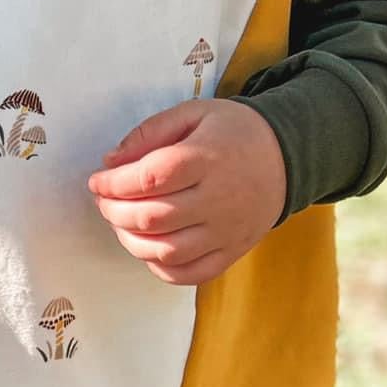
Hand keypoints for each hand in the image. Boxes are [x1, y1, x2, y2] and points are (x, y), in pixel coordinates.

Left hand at [87, 99, 286, 285]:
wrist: (287, 156)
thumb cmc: (235, 133)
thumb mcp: (194, 113)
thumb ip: (150, 132)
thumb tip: (112, 161)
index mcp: (207, 158)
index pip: (151, 178)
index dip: (115, 183)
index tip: (99, 181)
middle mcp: (219, 198)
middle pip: (153, 218)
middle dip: (115, 212)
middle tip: (104, 201)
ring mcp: (226, 230)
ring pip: (166, 251)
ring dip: (131, 241)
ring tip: (120, 223)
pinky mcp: (231, 251)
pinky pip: (189, 274)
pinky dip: (159, 267)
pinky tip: (148, 247)